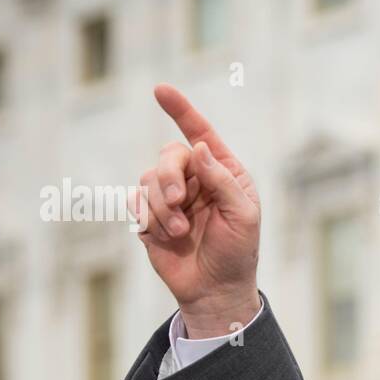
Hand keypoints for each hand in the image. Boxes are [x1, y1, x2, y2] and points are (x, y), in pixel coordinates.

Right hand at [134, 84, 261, 338]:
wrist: (215, 289)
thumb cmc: (238, 252)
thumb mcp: (243, 215)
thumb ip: (222, 180)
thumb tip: (198, 148)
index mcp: (222, 172)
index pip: (200, 134)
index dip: (181, 110)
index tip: (160, 89)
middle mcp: (195, 179)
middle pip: (168, 155)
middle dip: (169, 177)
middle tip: (180, 203)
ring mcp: (171, 197)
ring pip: (148, 180)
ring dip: (163, 208)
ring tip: (182, 233)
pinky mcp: (150, 216)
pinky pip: (136, 203)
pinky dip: (150, 220)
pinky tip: (168, 238)